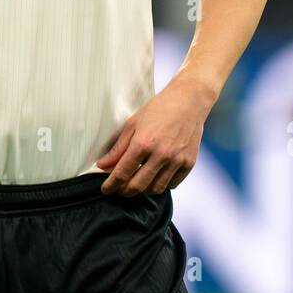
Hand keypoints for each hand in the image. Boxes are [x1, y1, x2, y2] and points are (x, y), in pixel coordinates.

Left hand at [95, 73, 215, 195]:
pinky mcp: (189, 163)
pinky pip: (172, 184)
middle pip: (138, 186)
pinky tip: (155, 177)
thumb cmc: (160, 108)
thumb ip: (118, 148)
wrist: (189, 101)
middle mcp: (161, 155)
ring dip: (143, 190)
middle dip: (125, 191)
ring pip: (155, 189)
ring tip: (137, 182)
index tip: (106, 189)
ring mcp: (176, 160)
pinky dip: (162, 185)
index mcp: (143, 143)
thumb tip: (103, 165)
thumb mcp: (133, 124)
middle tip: (119, 189)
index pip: (122, 173)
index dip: (111, 185)